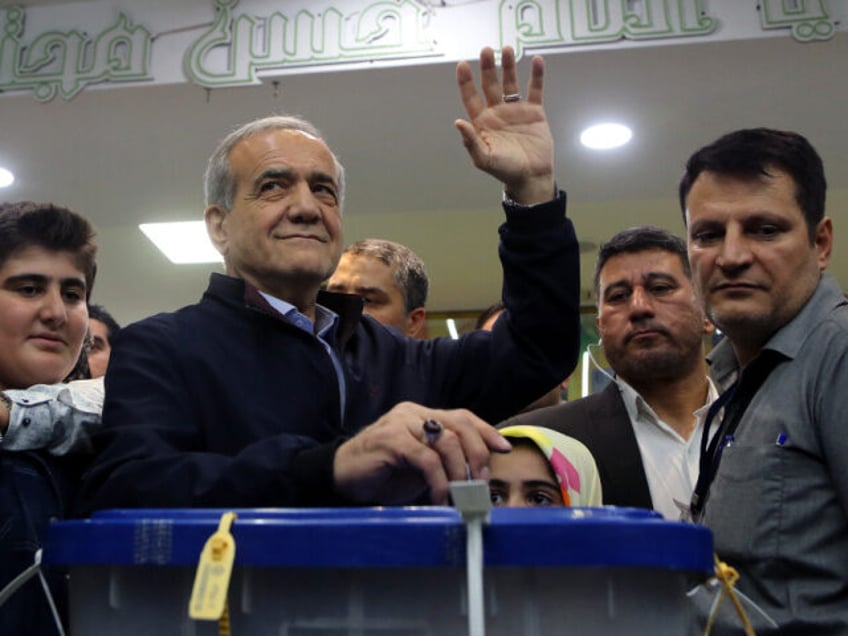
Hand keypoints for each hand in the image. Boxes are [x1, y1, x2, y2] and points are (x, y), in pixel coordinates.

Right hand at [333, 402, 511, 505]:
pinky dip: (439, 481)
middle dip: (478, 455)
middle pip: (459, 426)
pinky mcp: (391, 440)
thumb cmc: (382, 473)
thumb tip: (478, 475)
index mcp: (422, 415)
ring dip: (460, 472)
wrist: (340, 476)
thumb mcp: (419, 465)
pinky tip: (440, 497)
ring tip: (463, 494)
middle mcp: (413, 413)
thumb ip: (443, 461)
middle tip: (482, 483)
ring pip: (446, 441)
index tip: (503, 449)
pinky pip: (426, 459)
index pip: (462, 416)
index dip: (486, 431)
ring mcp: (401, 423)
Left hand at [455, 46, 554, 204]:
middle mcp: (497, 112)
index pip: (470, 97)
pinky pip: (535, 89)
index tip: (462, 64)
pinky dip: (536, 75)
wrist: (531, 176)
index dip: (465, 81)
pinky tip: (537, 61)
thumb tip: (458, 122)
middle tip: (486, 50)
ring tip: (507, 49)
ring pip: (510, 83)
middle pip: (490, 84)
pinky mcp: (534, 112)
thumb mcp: (484, 159)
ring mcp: (515, 110)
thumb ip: (470, 141)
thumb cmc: (504, 170)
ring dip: (509, 66)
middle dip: (488, 67)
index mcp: (482, 122)